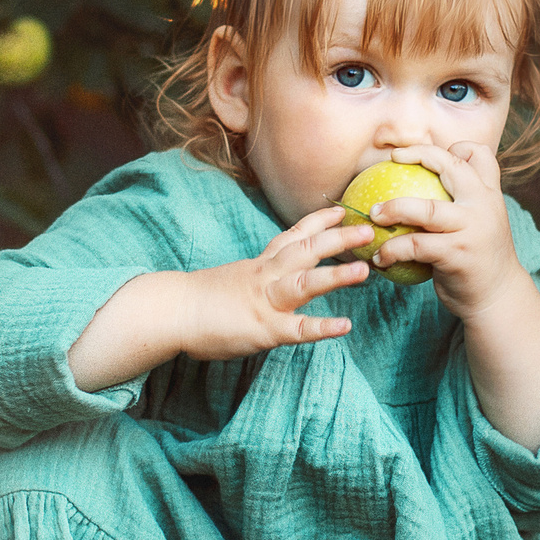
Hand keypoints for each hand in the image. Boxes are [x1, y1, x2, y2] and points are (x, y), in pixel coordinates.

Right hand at [175, 205, 377, 360]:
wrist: (171, 311)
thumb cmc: (197, 300)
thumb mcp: (232, 279)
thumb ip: (255, 277)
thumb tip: (266, 281)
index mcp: (259, 265)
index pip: (292, 236)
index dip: (318, 223)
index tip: (341, 210)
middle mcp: (266, 277)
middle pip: (306, 251)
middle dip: (338, 239)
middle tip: (369, 228)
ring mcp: (266, 302)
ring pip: (305, 283)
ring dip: (336, 276)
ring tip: (364, 269)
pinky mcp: (264, 329)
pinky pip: (297, 328)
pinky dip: (322, 327)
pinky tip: (345, 326)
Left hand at [364, 141, 536, 323]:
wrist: (498, 297)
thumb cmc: (478, 259)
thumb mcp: (480, 224)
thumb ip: (461, 205)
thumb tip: (416, 187)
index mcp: (490, 194)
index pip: (479, 154)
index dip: (454, 147)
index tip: (427, 154)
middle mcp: (484, 204)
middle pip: (450, 165)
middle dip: (417, 154)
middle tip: (391, 160)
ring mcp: (471, 228)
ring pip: (424, 208)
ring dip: (392, 209)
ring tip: (374, 215)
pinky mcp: (457, 253)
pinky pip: (414, 245)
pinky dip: (391, 250)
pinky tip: (380, 258)